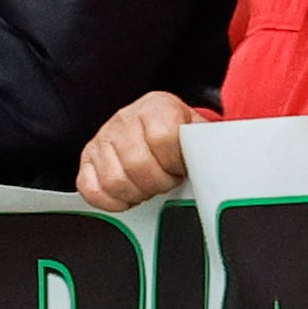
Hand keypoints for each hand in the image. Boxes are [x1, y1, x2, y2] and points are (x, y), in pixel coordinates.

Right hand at [78, 91, 200, 211]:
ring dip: (135, 193)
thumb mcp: (197, 132)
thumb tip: (220, 168)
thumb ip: (205, 146)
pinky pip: (90, 189)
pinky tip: (127, 195)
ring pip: (113, 181)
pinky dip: (110, 201)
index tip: (182, 168)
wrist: (155, 124)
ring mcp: (103, 139)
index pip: (163, 138)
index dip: (175, 162)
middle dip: (158, 183)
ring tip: (148, 188)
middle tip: (167, 182)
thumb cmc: (178, 134)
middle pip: (137, 164)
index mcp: (157, 107)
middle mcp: (125, 119)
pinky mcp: (87, 158)